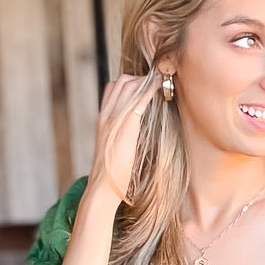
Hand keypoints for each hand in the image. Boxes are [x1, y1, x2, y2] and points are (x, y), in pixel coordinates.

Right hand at [90, 71, 160, 205]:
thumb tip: (135, 133)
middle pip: (121, 81)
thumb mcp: (115, 148)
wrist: (103, 186)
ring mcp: (114, 117)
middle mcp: (106, 114)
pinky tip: (161, 86)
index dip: (129, 83)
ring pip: (128, 84)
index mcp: (103, 119)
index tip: (145, 86)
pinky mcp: (127, 123)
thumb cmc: (112, 173)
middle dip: (139, 79)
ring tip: (162, 81)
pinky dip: (150, 88)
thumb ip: (123, 135)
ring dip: (146, 81)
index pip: (112, 88)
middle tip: (157, 83)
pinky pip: (139, 97)